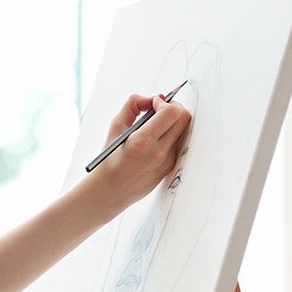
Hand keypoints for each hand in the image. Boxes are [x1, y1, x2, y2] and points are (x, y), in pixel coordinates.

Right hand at [86, 92, 191, 215]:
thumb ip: (133, 105)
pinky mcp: (169, 168)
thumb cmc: (109, 159)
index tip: (154, 103)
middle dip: (173, 108)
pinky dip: (168, 136)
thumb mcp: (115, 127)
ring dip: (172, 122)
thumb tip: (152, 99)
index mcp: (142, 141)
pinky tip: (154, 141)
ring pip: (182, 130)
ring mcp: (166, 162)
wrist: (108, 192)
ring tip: (155, 126)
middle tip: (160, 111)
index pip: (171, 112)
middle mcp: (158, 152)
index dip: (165, 102)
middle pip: (183, 118)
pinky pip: (176, 144)